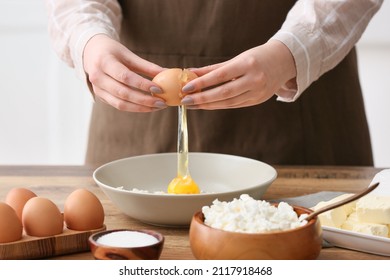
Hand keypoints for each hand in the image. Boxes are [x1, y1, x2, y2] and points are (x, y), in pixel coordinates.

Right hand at [83, 34, 166, 111]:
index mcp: (104, 62)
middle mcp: (97, 77)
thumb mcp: (128, 54)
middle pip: (123, 93)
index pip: (125, 77)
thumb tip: (168, 72)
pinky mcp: (100, 96)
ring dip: (141, 108)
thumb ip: (147, 66)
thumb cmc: (112, 51)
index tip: (159, 89)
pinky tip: (147, 106)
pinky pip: (119, 106)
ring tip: (157, 107)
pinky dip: (134, 108)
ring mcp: (97, 89)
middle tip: (162, 103)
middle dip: (145, 100)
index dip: (143, 84)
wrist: (90, 51)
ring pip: (120, 104)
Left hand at [180, 40, 296, 108]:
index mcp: (248, 64)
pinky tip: (207, 105)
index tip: (187, 87)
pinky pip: (235, 105)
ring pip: (229, 103)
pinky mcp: (258, 101)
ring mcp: (258, 92)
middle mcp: (254, 79)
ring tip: (193, 104)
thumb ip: (213, 68)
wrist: (283, 62)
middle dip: (203, 98)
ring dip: (208, 105)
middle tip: (186, 100)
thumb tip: (191, 73)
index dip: (202, 83)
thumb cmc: (257, 57)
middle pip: (224, 93)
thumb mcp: (237, 59)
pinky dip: (219, 106)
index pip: (221, 76)